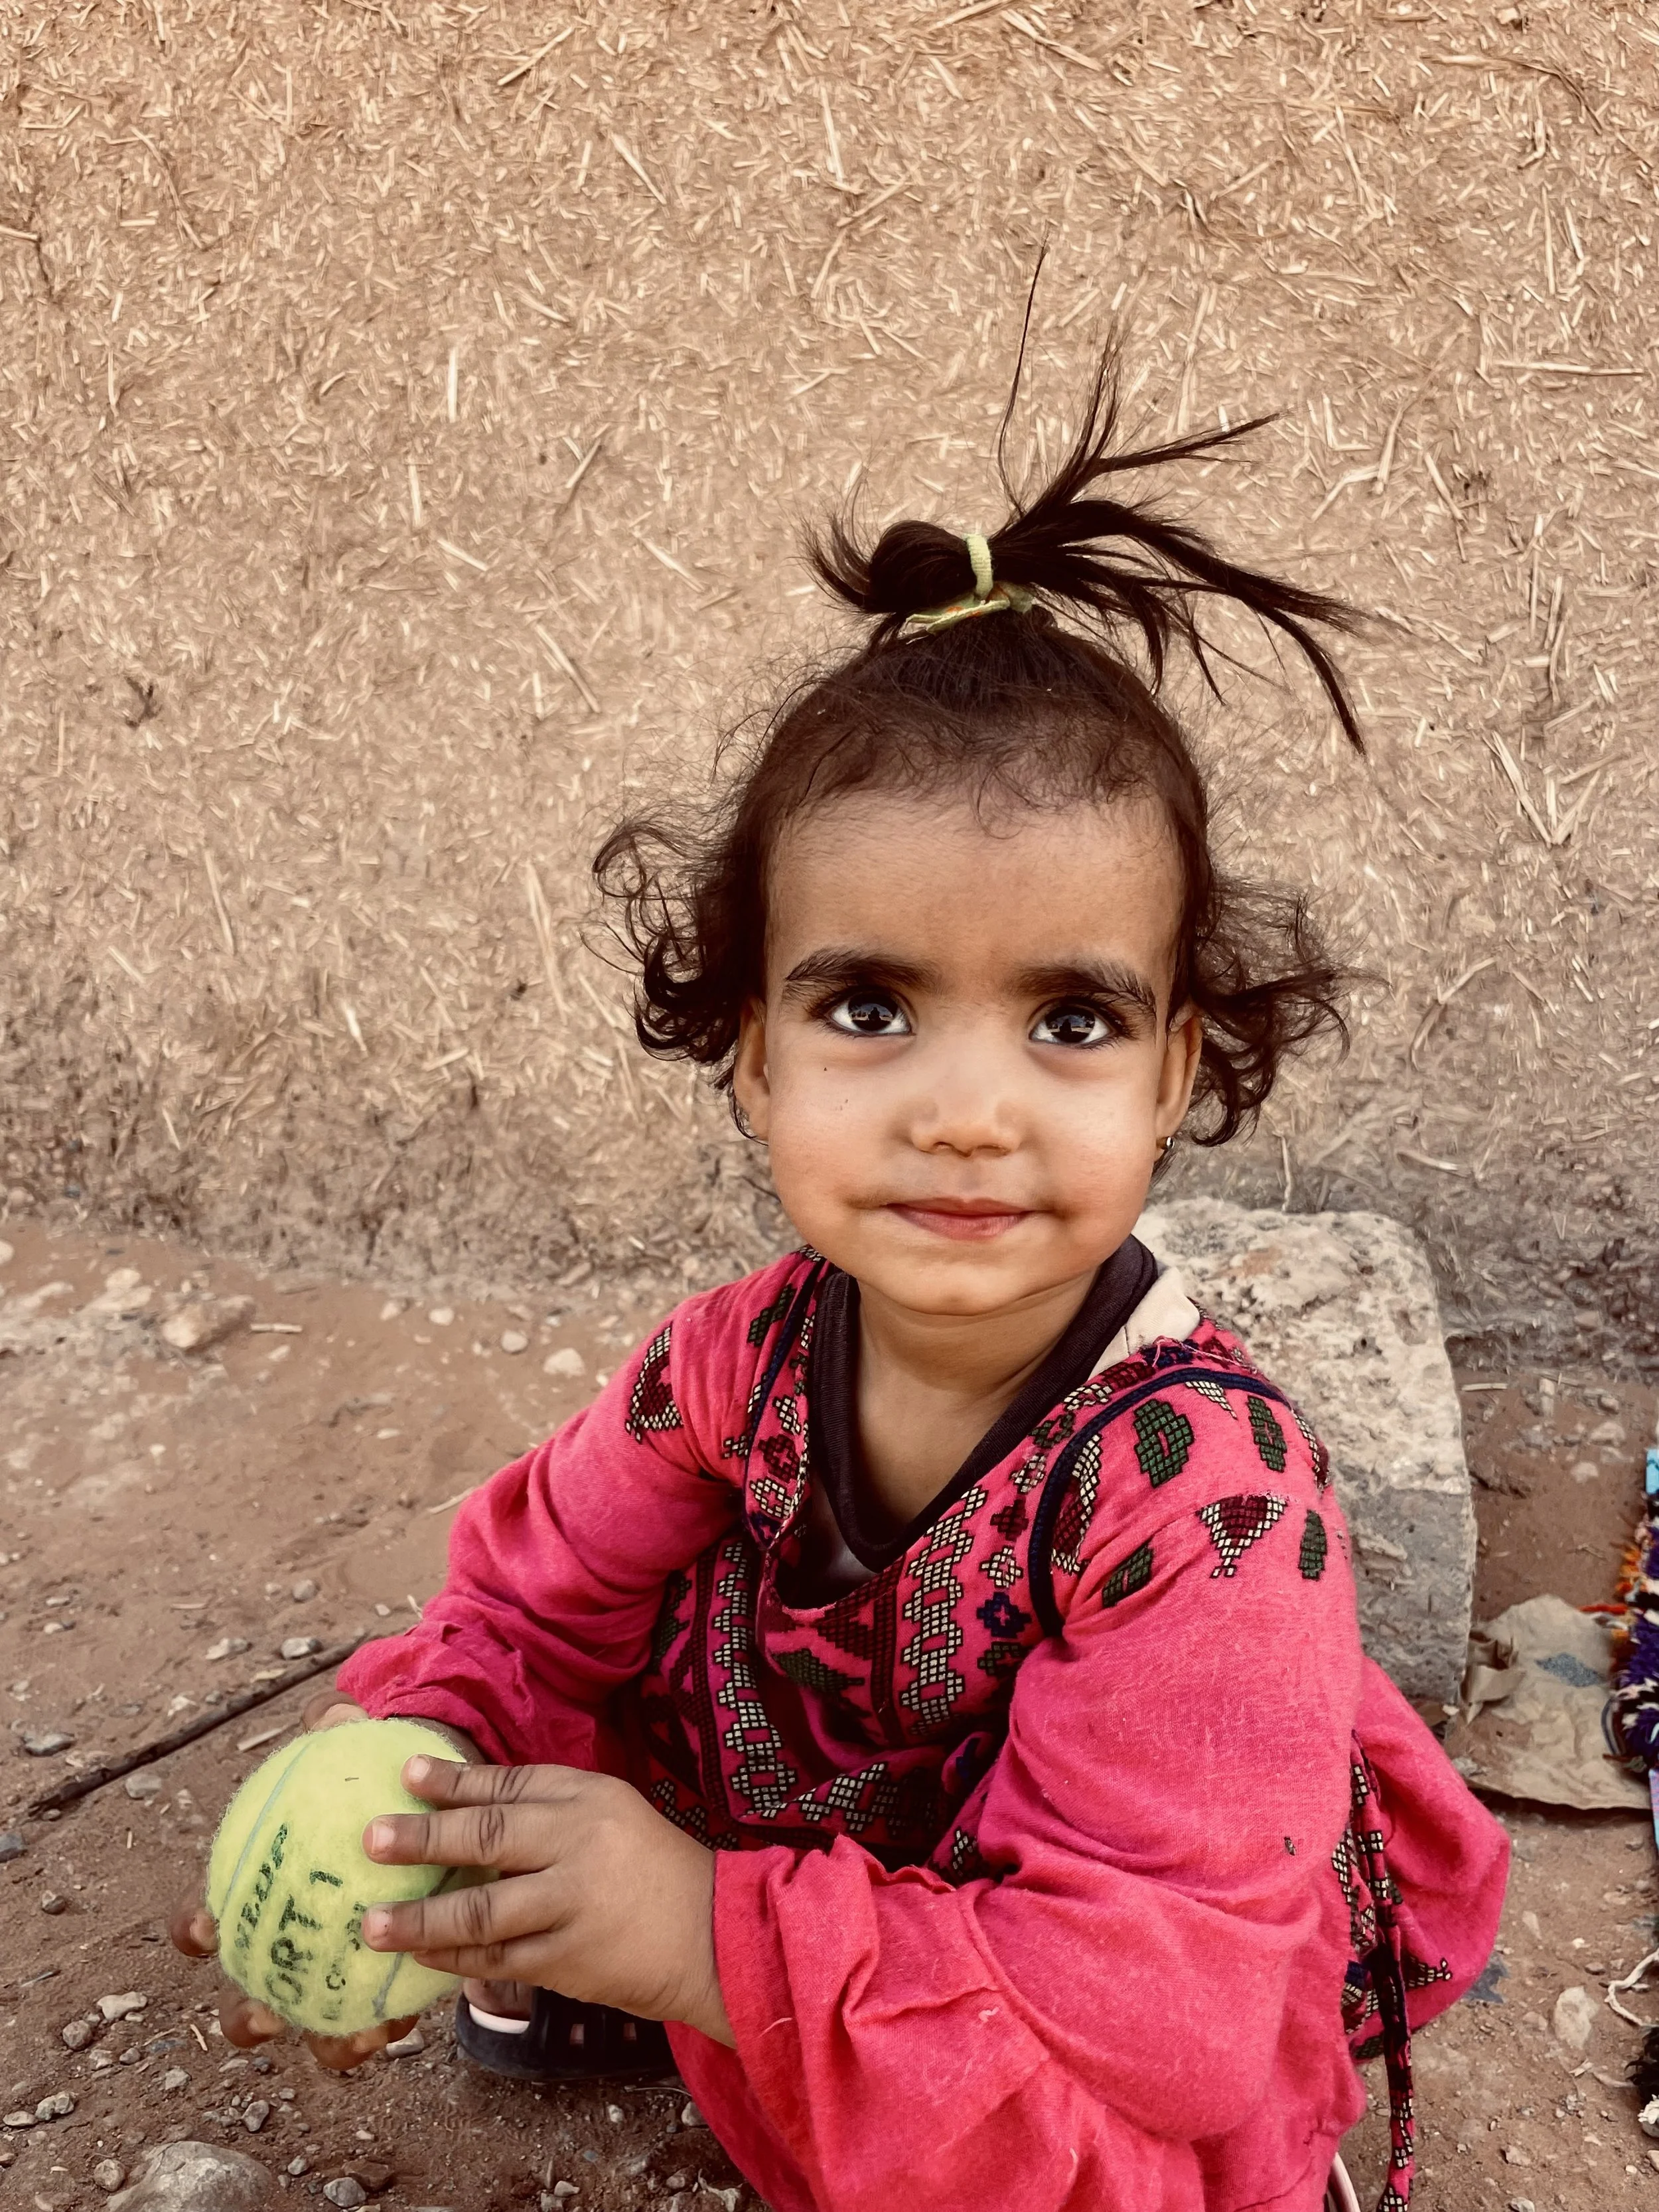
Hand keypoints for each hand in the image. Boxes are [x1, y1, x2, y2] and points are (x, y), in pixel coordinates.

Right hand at [168, 1692, 479, 2069]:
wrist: (441, 1804)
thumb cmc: (377, 1777)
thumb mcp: (360, 1744)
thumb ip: (339, 1726)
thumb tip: (333, 1714)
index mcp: (262, 1889)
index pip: (204, 1916)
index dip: (192, 1928)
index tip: (206, 1926)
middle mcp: (289, 1943)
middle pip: (248, 1997)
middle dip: (247, 2016)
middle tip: (263, 2012)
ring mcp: (334, 1974)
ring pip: (317, 2027)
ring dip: (328, 2041)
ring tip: (356, 2035)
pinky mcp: (386, 1988)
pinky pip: (379, 2019)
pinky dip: (385, 2026)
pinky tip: (404, 2020)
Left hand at [360, 1756, 733, 2047]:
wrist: (713, 1935)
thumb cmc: (653, 1869)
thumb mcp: (610, 1814)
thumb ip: (548, 1809)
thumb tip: (467, 1807)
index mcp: (587, 1799)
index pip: (509, 1784)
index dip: (453, 1780)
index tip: (405, 1775)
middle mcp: (578, 1844)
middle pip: (488, 1837)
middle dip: (424, 1839)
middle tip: (372, 1840)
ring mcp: (572, 1906)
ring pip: (482, 1913)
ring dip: (421, 1920)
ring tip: (374, 1925)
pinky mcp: (569, 1961)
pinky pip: (498, 1960)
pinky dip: (456, 1960)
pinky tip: (423, 1956)